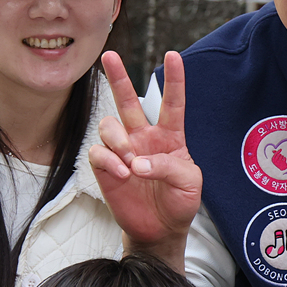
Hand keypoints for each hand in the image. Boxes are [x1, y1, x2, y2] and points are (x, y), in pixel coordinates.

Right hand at [90, 51, 201, 259]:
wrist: (160, 230)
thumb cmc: (179, 203)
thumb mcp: (189, 183)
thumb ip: (169, 167)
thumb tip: (138, 162)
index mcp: (170, 137)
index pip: (173, 103)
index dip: (174, 80)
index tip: (173, 56)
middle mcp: (143, 138)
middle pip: (128, 101)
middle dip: (118, 77)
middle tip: (109, 55)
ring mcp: (123, 151)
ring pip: (109, 125)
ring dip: (117, 140)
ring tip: (129, 162)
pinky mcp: (106, 168)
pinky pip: (98, 152)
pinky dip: (109, 161)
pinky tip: (122, 174)